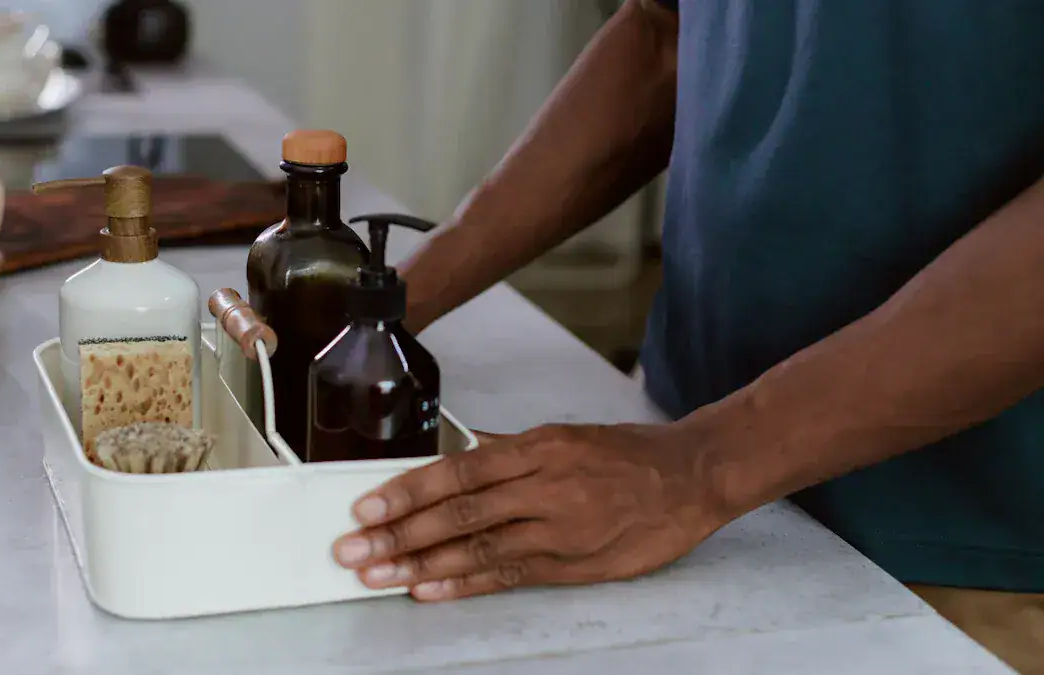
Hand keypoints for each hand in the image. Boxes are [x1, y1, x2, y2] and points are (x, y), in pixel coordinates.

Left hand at [331, 423, 731, 601]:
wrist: (692, 477)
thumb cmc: (628, 455)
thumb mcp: (566, 435)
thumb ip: (511, 450)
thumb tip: (459, 453)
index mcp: (539, 448)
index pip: (459, 470)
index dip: (408, 491)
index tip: (368, 506)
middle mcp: (544, 487)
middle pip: (459, 512)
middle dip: (399, 533)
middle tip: (354, 549)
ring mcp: (559, 529)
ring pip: (478, 548)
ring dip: (421, 565)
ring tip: (378, 575)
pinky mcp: (574, 564)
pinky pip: (510, 576)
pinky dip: (466, 585)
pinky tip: (430, 591)